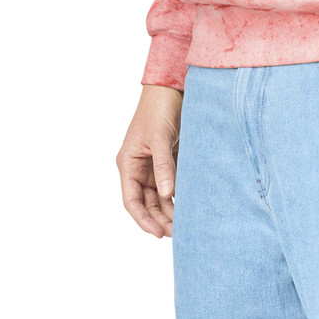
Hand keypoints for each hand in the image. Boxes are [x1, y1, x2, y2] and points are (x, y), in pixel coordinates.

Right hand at [116, 84, 183, 237]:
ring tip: (185, 223)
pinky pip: (172, 183)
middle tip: (177, 232)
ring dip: (170, 209)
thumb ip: (163, 165)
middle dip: (159, 218)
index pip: (132, 200)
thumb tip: (168, 194)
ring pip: (160, 195)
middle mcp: (139, 167)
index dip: (143, 219)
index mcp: (129, 162)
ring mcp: (154, 164)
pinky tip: (189, 205)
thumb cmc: (159, 108)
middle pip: (147, 202)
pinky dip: (178, 195)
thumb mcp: (160, 137)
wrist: (172, 86)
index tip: (158, 232)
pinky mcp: (169, 159)